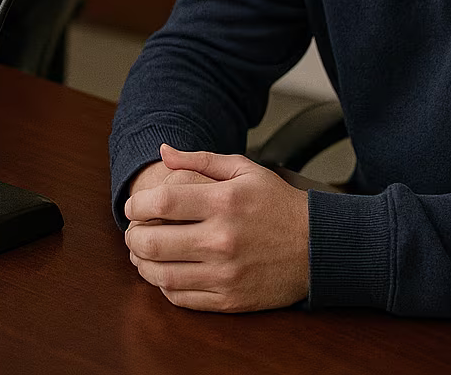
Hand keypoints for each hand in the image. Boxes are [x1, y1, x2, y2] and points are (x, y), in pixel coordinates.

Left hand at [123, 144, 309, 311]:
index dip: (137, 205)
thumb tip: (163, 152)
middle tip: (132, 232)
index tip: (133, 207)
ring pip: (163, 275)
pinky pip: (182, 298)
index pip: (161, 202)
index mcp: (224, 202)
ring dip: (142, 265)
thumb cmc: (277, 204)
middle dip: (133, 237)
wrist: (317, 246)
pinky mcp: (230, 300)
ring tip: (142, 255)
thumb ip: (200, 160)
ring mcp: (226, 273)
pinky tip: (165, 273)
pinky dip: (164, 286)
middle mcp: (222, 239)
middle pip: (154, 242)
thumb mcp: (244, 170)